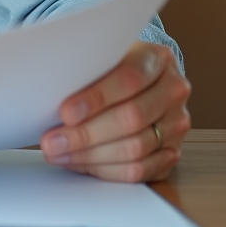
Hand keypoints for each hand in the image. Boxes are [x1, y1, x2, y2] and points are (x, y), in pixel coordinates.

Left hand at [40, 41, 190, 182]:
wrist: (138, 78)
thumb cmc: (109, 66)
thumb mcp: (100, 56)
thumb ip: (85, 69)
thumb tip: (49, 90)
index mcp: (157, 59)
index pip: (130, 78)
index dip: (96, 98)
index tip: (66, 112)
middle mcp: (173, 90)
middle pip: (132, 118)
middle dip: (86, 134)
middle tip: (52, 141)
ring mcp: (176, 123)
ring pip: (136, 148)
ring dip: (91, 155)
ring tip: (58, 153)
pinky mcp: (172, 151)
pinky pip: (141, 171)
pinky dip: (106, 170)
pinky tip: (79, 163)